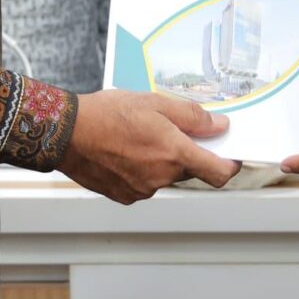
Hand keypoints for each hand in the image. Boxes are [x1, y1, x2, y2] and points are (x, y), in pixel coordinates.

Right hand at [58, 89, 236, 202]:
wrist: (66, 133)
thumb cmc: (107, 114)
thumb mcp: (155, 103)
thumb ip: (192, 117)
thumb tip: (219, 126)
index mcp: (174, 154)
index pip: (218, 173)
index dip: (230, 166)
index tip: (232, 156)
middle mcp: (161, 178)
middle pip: (188, 170)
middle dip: (184, 152)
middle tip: (166, 129)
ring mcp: (142, 190)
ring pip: (164, 176)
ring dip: (159, 160)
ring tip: (135, 137)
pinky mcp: (124, 196)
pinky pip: (143, 183)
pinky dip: (140, 169)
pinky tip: (123, 151)